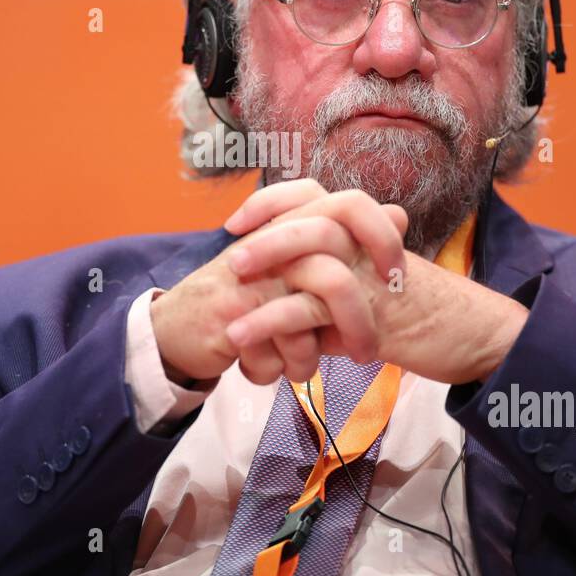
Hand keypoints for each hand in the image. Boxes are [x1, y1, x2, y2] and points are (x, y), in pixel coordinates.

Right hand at [150, 180, 407, 385]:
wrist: (175, 328)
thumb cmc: (243, 299)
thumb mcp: (295, 268)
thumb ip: (344, 242)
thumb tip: (399, 213)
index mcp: (292, 223)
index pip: (351, 205)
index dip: (380, 235)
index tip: (393, 275)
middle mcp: (273, 241)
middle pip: (333, 276)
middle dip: (356, 324)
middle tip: (364, 354)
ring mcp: (252, 276)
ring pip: (307, 320)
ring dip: (307, 358)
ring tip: (302, 370)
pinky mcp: (232, 311)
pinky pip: (277, 348)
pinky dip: (277, 369)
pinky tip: (267, 370)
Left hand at [223, 182, 530, 385]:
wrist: (480, 338)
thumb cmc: (430, 317)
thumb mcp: (375, 294)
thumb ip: (334, 290)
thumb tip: (291, 299)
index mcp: (368, 232)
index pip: (316, 193)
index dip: (275, 201)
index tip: (238, 222)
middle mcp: (369, 245)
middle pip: (312, 217)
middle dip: (266, 235)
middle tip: (232, 258)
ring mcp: (371, 276)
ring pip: (311, 257)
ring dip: (264, 276)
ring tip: (229, 307)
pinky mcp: (371, 314)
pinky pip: (312, 310)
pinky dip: (271, 324)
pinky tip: (243, 341)